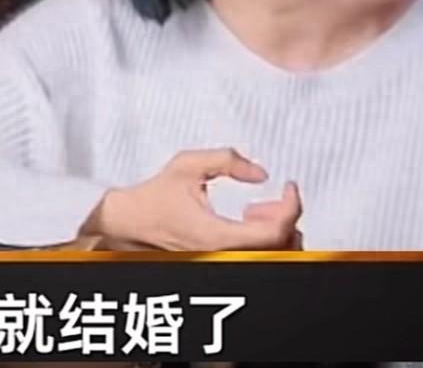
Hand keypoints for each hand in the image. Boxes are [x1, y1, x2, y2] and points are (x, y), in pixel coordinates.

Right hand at [82, 148, 301, 250]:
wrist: (130, 224)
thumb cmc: (153, 198)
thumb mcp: (188, 165)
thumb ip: (227, 160)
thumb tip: (259, 172)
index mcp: (218, 235)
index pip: (275, 232)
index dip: (292, 206)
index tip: (289, 186)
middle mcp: (223, 255)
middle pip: (281, 249)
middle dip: (286, 218)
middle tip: (275, 196)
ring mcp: (222, 261)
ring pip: (272, 257)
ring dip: (276, 230)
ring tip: (256, 209)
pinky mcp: (220, 261)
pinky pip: (256, 257)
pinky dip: (264, 239)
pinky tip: (248, 219)